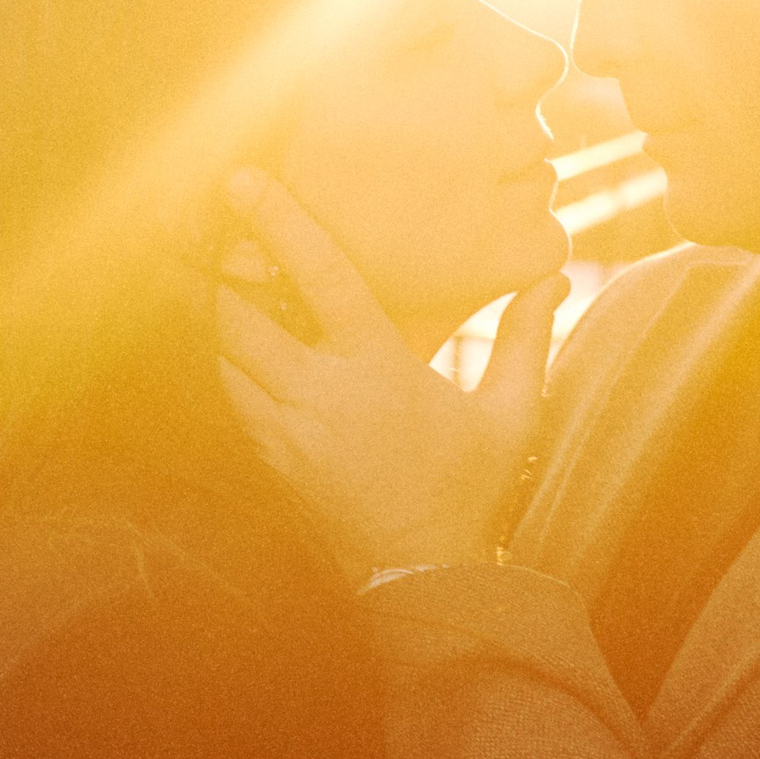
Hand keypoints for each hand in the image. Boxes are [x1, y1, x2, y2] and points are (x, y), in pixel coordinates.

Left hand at [212, 171, 567, 576]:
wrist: (423, 578)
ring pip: (223, 356)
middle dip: (217, 268)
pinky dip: (227, 363)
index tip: (242, 180)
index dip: (277, 223)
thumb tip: (549, 274)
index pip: (318, 278)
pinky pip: (231, 397)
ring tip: (216, 276)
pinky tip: (238, 344)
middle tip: (209, 228)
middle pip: (237, 313)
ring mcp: (284, 430)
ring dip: (217, 315)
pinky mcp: (269, 460)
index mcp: (374, 368)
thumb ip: (526, 338)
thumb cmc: (469, 491)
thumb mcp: (512, 414)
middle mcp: (316, 394)